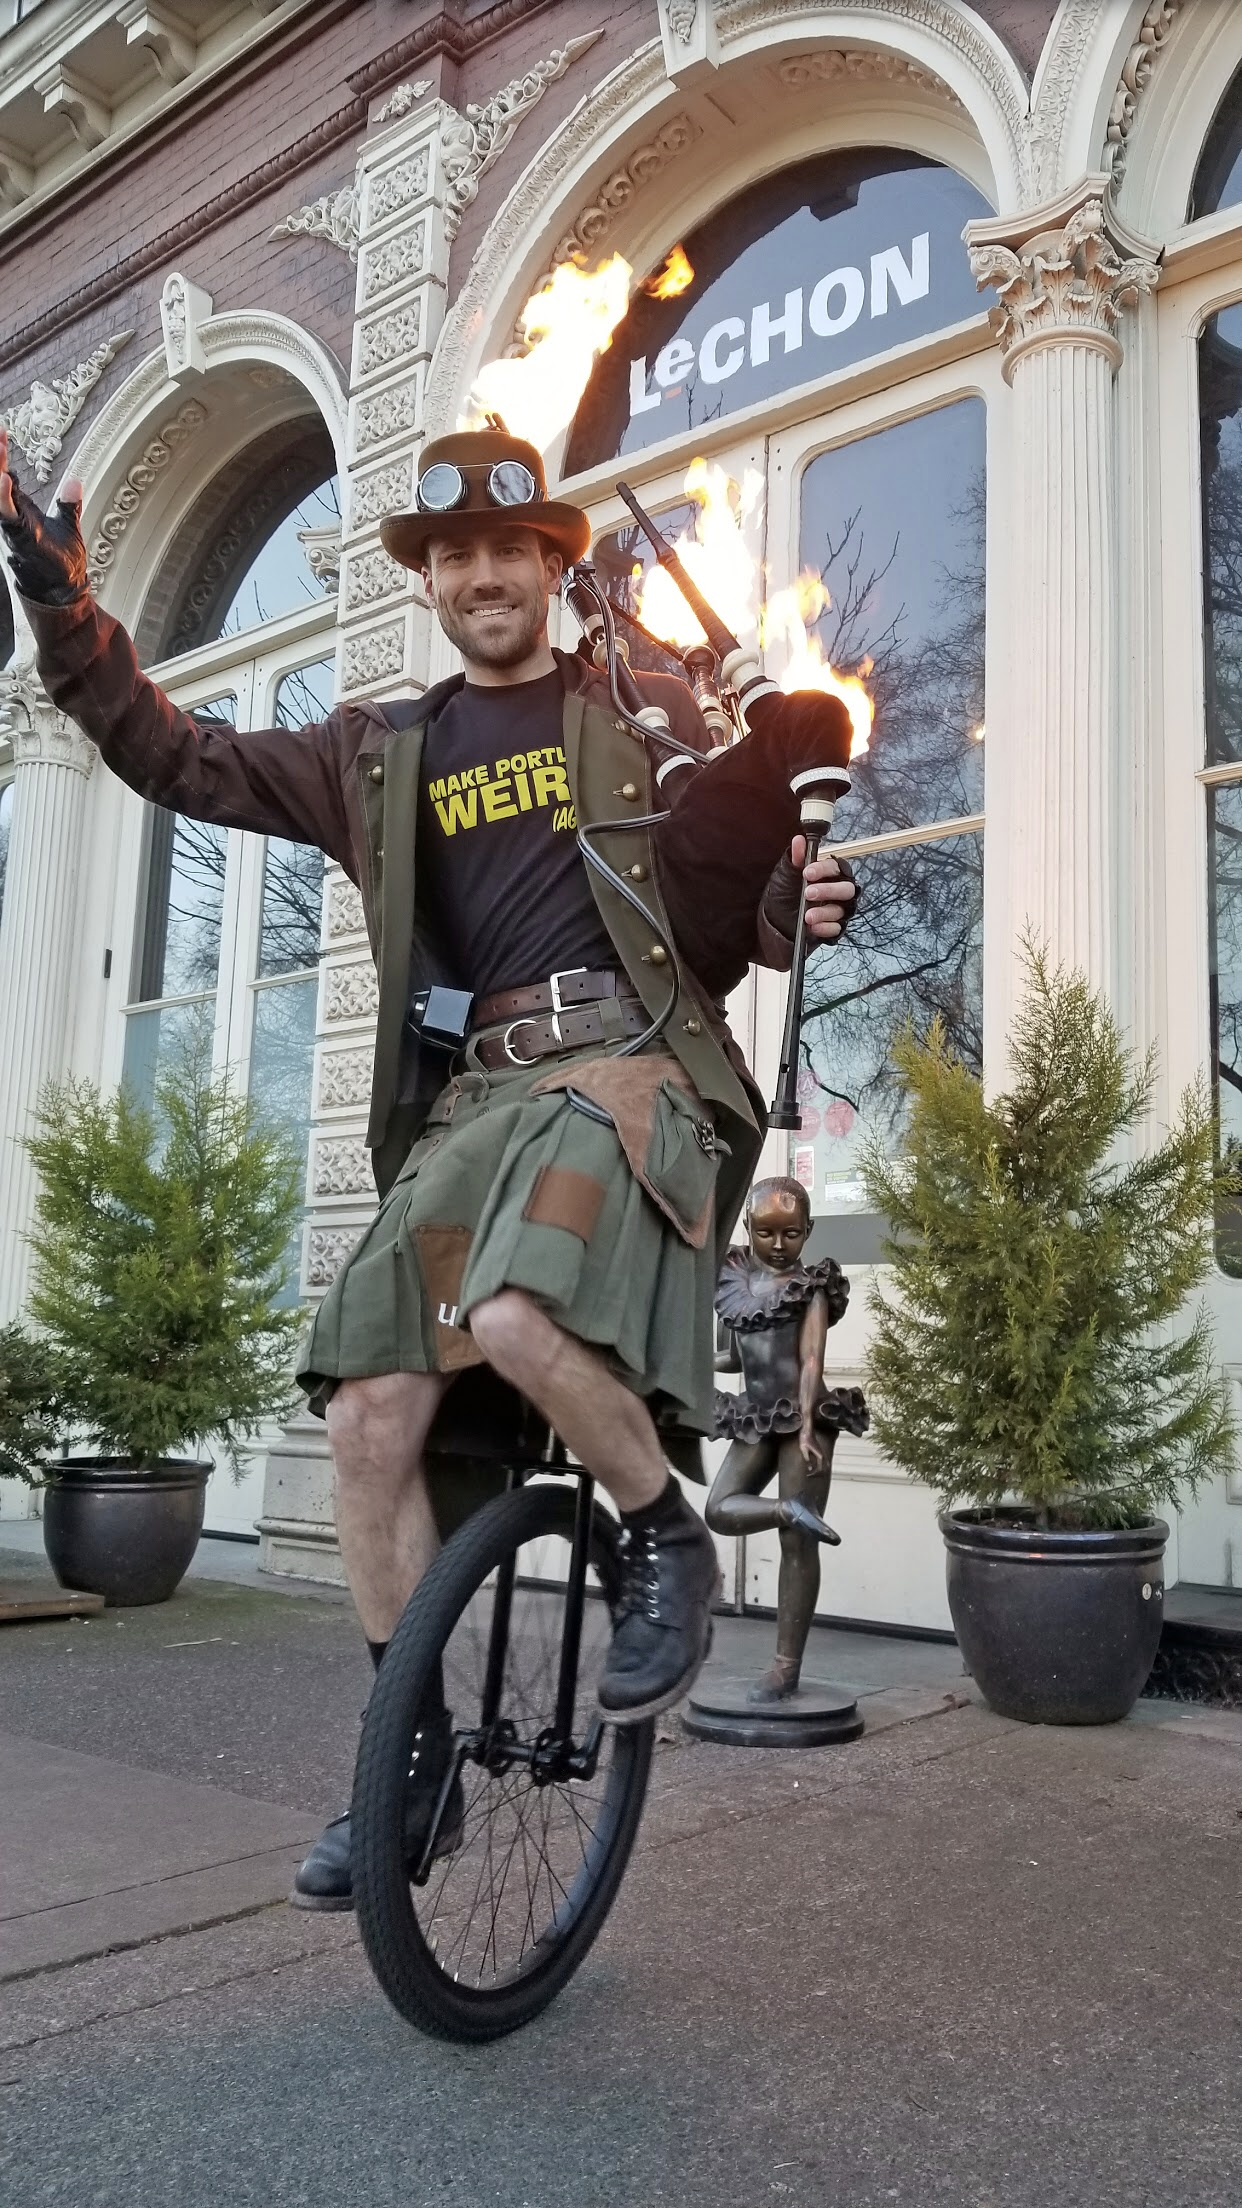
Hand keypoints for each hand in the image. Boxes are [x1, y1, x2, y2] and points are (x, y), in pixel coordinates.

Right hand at [0, 427, 87, 603]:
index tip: (1, 430)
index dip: (1, 454)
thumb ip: (68, 503)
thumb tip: (75, 482)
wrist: (63, 590)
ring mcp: (14, 527)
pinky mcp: (21, 538)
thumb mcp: (68, 525)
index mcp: (21, 510)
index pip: (5, 475)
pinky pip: (7, 516)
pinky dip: (4, 498)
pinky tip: (4, 481)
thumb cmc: (61, 562)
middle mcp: (13, 516)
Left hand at [791, 837, 855, 942]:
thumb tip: (798, 840)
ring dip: (825, 912)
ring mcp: (838, 909)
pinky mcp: (834, 927)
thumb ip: (797, 858)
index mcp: (830, 874)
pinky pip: (836, 928)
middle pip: (846, 889)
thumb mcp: (788, 875)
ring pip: (841, 909)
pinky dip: (825, 928)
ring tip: (808, 916)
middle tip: (808, 893)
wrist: (778, 920)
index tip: (807, 872)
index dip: (823, 869)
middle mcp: (838, 891)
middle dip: (827, 891)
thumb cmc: (788, 893)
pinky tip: (813, 927)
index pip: (835, 867)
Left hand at [799, 1427, 825, 1473]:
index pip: (820, 1469)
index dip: (814, 1474)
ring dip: (820, 1470)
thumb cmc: (805, 1438)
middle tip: (812, 1476)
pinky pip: (822, 1461)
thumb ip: (807, 1459)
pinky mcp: (819, 1451)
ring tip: (813, 1473)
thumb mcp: (804, 1450)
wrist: (807, 1430)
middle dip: (819, 1474)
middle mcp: (823, 1454)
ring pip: (825, 1465)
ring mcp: (822, 1452)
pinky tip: (813, 1466)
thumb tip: (810, 1468)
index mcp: (820, 1455)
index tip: (808, 1475)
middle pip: (825, 1468)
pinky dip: (819, 1466)